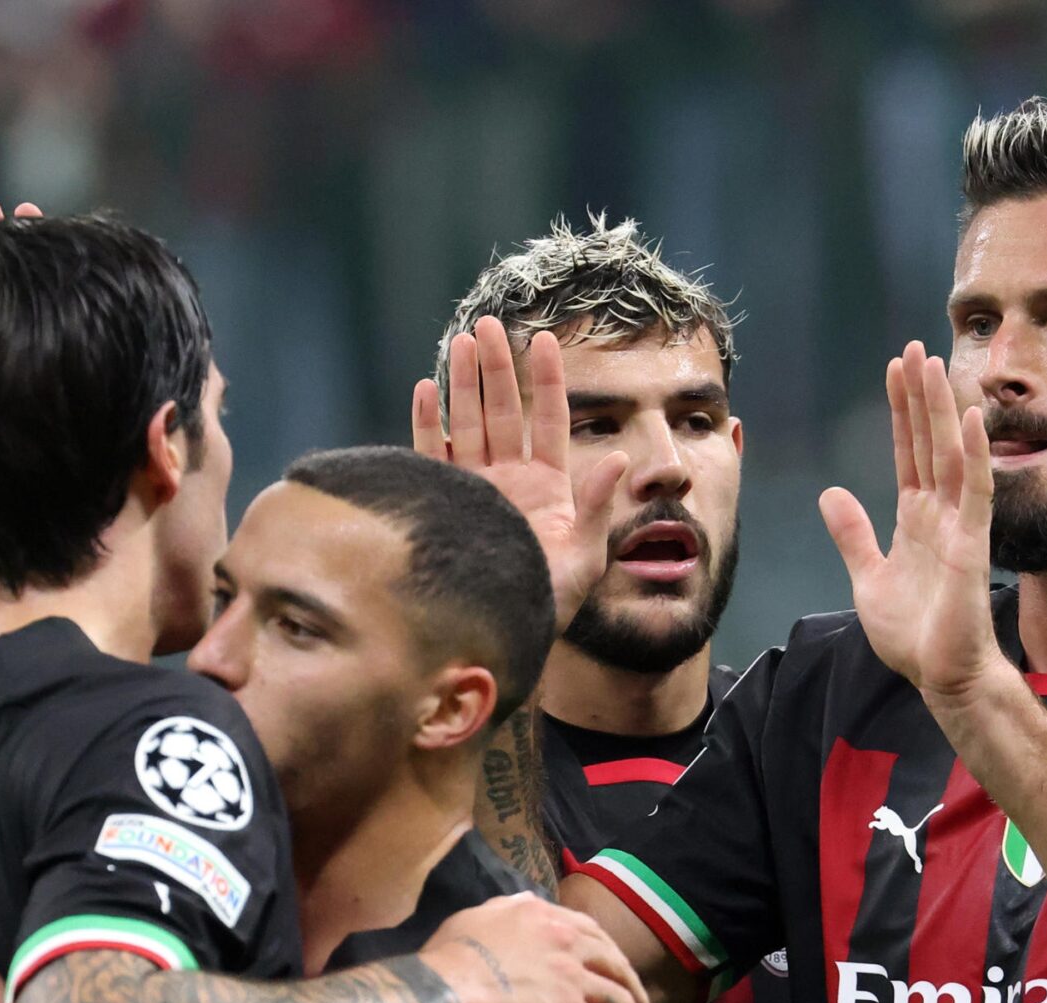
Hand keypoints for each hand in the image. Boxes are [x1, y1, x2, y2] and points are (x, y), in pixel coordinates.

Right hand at [414, 318, 627, 627]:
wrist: (507, 634)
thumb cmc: (551, 604)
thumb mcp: (585, 556)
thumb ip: (597, 507)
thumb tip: (620, 460)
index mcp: (548, 487)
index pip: (549, 421)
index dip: (548, 380)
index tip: (545, 338)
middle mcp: (510, 482)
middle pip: (503, 412)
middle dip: (497, 367)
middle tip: (488, 324)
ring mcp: (476, 491)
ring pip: (468, 425)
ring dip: (464, 384)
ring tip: (460, 342)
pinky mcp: (446, 505)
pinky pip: (432, 457)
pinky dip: (427, 425)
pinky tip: (425, 389)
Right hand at [417, 893, 656, 1002]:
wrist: (440, 990)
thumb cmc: (445, 958)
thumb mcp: (475, 917)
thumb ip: (506, 907)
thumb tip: (525, 900)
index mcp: (545, 917)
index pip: (593, 933)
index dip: (611, 956)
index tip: (616, 975)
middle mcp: (567, 942)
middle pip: (618, 967)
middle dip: (636, 993)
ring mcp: (573, 979)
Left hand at [819, 343, 1001, 706]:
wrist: (940, 676)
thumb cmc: (913, 634)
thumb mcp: (868, 577)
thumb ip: (853, 534)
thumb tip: (829, 493)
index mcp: (915, 519)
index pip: (907, 452)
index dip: (901, 412)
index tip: (895, 370)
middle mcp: (940, 514)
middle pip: (928, 442)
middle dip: (920, 396)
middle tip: (913, 348)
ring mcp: (959, 526)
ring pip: (952, 455)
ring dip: (943, 411)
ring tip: (933, 366)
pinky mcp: (973, 545)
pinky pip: (977, 491)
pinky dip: (976, 455)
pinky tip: (972, 419)